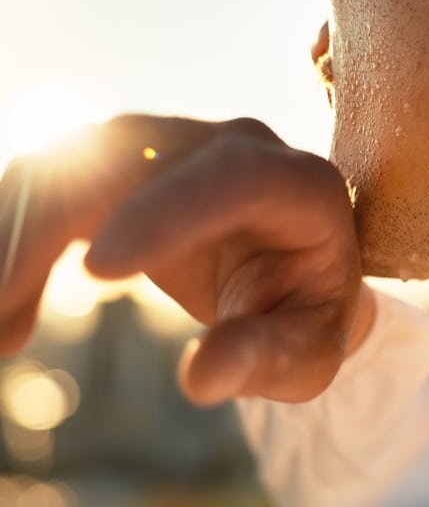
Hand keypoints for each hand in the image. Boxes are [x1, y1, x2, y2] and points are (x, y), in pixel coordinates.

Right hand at [0, 115, 372, 405]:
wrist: (291, 273)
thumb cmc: (304, 315)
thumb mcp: (308, 352)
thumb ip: (268, 359)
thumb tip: (203, 378)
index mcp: (301, 186)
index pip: (234, 177)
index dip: (165, 213)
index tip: (96, 274)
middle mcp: (236, 145)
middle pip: (130, 154)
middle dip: (54, 229)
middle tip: (1, 311)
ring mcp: (178, 142)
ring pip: (75, 157)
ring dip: (20, 235)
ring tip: (2, 333)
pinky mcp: (130, 158)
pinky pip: (55, 177)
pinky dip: (18, 234)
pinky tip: (7, 308)